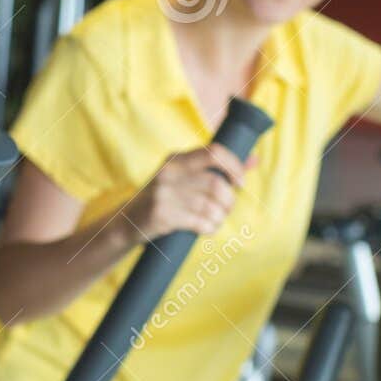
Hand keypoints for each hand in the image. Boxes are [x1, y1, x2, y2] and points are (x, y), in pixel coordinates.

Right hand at [117, 144, 251, 243]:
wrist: (126, 222)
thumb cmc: (164, 199)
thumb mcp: (184, 178)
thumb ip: (216, 168)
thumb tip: (254, 159)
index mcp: (176, 159)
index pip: (214, 152)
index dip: (234, 166)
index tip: (240, 183)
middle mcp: (169, 173)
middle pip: (216, 184)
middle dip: (229, 200)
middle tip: (226, 208)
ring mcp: (164, 194)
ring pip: (211, 205)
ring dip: (220, 217)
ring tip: (215, 220)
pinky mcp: (161, 215)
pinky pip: (200, 222)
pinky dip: (210, 228)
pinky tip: (206, 228)